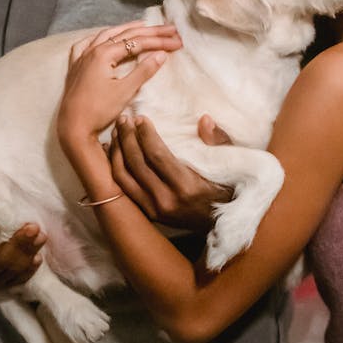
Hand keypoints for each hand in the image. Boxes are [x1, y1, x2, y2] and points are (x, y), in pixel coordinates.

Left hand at [58, 21, 182, 147]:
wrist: (72, 127)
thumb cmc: (98, 110)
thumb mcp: (125, 91)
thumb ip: (143, 71)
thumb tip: (162, 55)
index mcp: (104, 54)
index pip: (138, 42)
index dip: (159, 41)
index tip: (177, 42)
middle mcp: (92, 50)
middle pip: (126, 35)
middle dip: (150, 32)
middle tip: (170, 30)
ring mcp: (82, 57)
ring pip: (107, 35)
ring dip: (126, 29)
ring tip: (142, 25)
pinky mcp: (76, 67)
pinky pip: (86, 44)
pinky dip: (99, 37)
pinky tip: (103, 37)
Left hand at [108, 114, 232, 230]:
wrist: (223, 225)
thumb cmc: (228, 190)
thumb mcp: (231, 165)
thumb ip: (218, 141)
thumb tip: (204, 119)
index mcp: (187, 186)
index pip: (157, 155)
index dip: (145, 134)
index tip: (141, 117)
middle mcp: (166, 201)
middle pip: (136, 164)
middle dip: (127, 138)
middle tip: (124, 118)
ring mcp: (155, 210)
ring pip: (124, 177)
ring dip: (117, 152)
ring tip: (117, 131)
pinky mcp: (148, 214)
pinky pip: (123, 190)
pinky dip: (115, 169)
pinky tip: (112, 152)